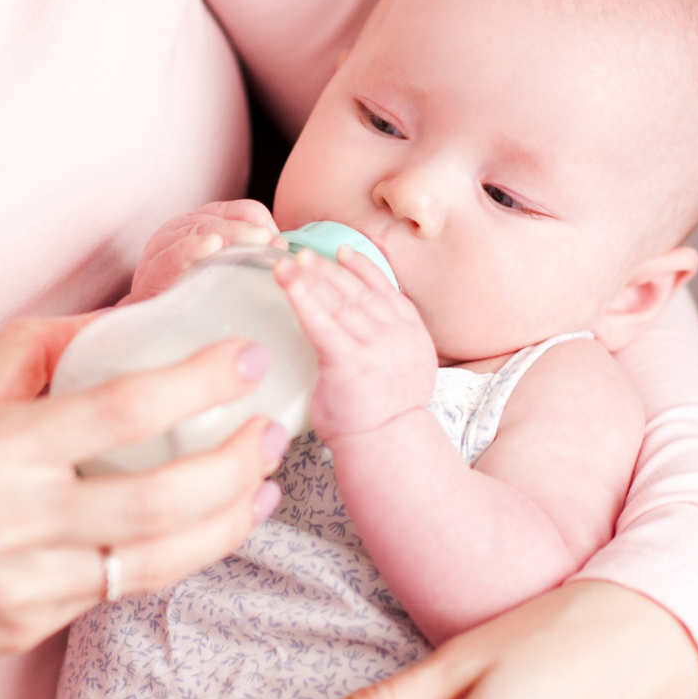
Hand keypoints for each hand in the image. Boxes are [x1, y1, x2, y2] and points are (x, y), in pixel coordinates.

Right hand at [0, 315, 287, 681]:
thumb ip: (37, 352)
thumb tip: (126, 320)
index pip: (119, 405)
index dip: (198, 380)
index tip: (247, 360)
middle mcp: (9, 513)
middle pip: (157, 491)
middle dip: (235, 460)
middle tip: (273, 430)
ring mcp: (22, 579)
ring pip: (156, 554)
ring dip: (228, 518)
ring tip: (265, 485)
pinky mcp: (29, 626)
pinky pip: (124, 589)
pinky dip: (183, 557)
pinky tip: (214, 531)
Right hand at [126, 199, 282, 303]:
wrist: (149, 330)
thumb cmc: (191, 298)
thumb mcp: (224, 272)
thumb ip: (250, 257)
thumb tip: (283, 248)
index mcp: (204, 223)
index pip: (241, 210)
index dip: (264, 222)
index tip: (280, 245)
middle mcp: (183, 227)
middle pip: (224, 219)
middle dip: (253, 230)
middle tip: (275, 245)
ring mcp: (166, 245)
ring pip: (203, 230)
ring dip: (234, 235)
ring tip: (257, 242)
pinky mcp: (154, 269)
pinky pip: (175, 254)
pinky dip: (194, 248)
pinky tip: (213, 246)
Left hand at [274, 246, 435, 439]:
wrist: (389, 447)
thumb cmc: (383, 414)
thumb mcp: (402, 367)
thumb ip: (386, 340)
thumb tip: (358, 323)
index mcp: (411, 331)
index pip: (384, 288)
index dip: (360, 267)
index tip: (340, 251)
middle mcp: (396, 333)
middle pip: (355, 291)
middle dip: (326, 269)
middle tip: (300, 252)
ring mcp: (374, 346)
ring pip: (338, 301)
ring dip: (311, 278)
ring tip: (287, 263)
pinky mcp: (348, 361)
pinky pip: (322, 322)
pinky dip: (303, 298)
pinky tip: (288, 283)